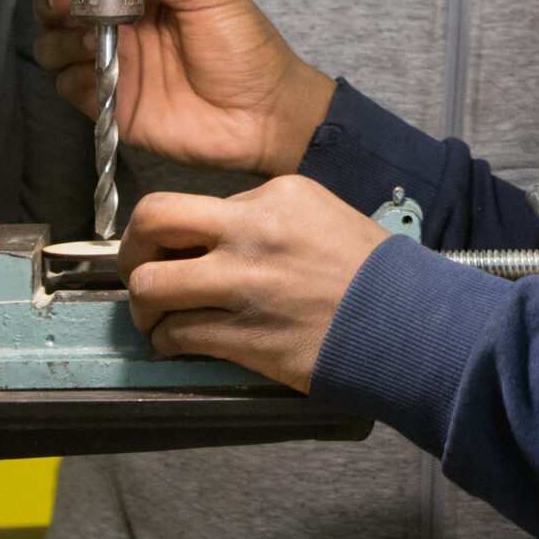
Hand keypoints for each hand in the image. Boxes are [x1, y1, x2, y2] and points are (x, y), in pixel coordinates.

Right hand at [33, 0, 334, 176]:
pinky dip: (73, 77)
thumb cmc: (247, 48)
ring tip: (90, 38)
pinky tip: (100, 71)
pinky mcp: (113, 104)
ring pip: (55, 45)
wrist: (264, 113)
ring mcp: (117, 65)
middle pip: (61, 7)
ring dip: (60, 37)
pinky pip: (69, 87)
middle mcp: (124, 26)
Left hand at [119, 178, 389, 390]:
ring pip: (151, 287)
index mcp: (275, 196)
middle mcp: (251, 233)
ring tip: (157, 316)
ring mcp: (243, 285)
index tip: (173, 249)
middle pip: (152, 223)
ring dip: (145, 306)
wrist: (407, 323)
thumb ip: (264, 217)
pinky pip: (177, 336)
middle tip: (138, 268)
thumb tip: (212, 238)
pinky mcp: (242, 335)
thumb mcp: (320, 214)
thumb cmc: (372, 273)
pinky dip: (169, 342)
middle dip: (131, 250)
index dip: (175, 231)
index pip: (194, 201)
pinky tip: (182, 342)